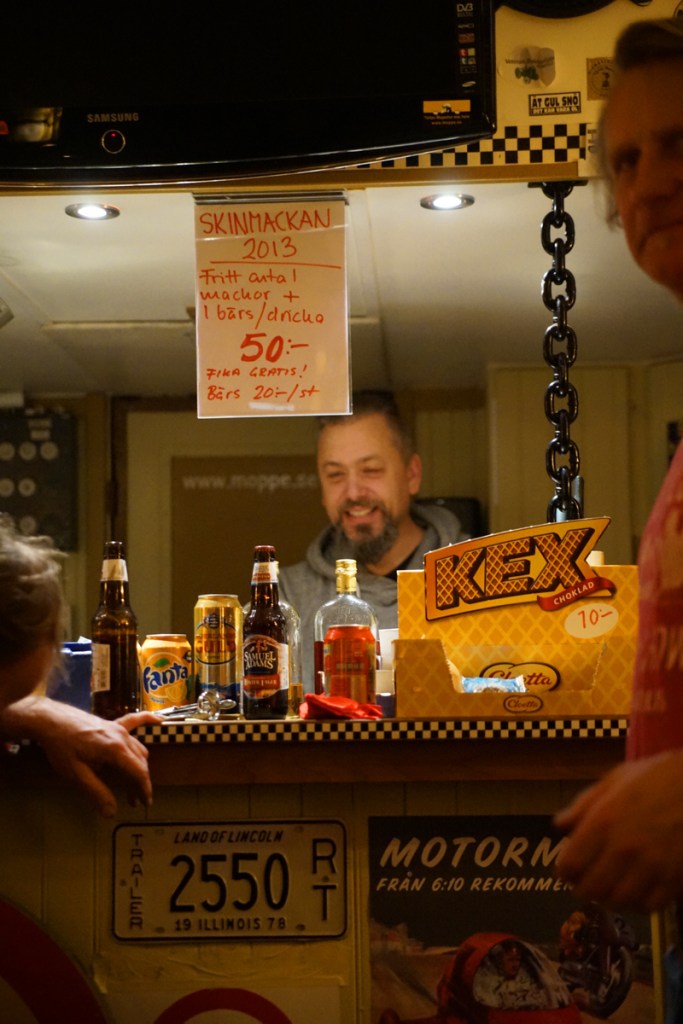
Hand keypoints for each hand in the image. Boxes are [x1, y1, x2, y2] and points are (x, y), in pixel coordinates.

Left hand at [0, 697, 158, 816]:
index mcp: (116, 750)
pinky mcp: (113, 723)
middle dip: (140, 782)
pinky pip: (135, 721)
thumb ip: (97, 793)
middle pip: (140, 762)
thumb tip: (112, 813)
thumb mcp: (76, 775)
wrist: (51, 720)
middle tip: (135, 801)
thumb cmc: (62, 748)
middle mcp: (123, 737)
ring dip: (139, 766)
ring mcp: (119, 728)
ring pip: (138, 749)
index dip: (144, 790)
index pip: (138, 772)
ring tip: (133, 783)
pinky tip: (159, 720)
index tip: (145, 804)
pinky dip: (148, 721)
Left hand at [554, 749, 682, 910]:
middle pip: (591, 890)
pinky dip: (639, 904)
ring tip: (611, 887)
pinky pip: (649, 907)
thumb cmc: (659, 776)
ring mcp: (651, 867)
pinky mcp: (675, 879)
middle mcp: (624, 849)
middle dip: (584, 888)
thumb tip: (561, 825)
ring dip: (611, 898)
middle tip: (587, 882)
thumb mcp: (616, 778)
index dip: (565, 872)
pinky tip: (638, 891)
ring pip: (619, 902)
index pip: (570, 865)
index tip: (568, 870)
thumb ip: (584, 804)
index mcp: (603, 821)